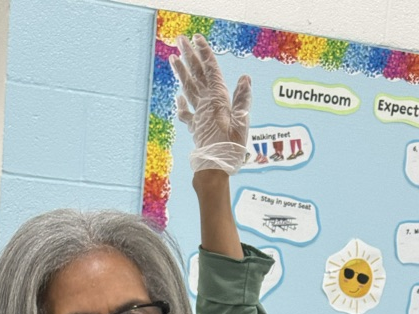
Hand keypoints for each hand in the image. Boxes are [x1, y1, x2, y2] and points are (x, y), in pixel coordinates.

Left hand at [170, 34, 250, 174]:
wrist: (214, 168)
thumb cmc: (231, 147)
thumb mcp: (242, 123)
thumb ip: (242, 100)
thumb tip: (244, 78)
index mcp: (218, 99)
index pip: (211, 71)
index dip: (204, 54)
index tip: (197, 39)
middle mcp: (206, 104)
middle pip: (196, 75)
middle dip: (189, 56)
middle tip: (180, 39)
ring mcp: (198, 115)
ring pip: (188, 89)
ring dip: (181, 73)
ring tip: (173, 58)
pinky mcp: (196, 127)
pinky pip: (186, 113)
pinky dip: (181, 104)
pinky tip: (178, 97)